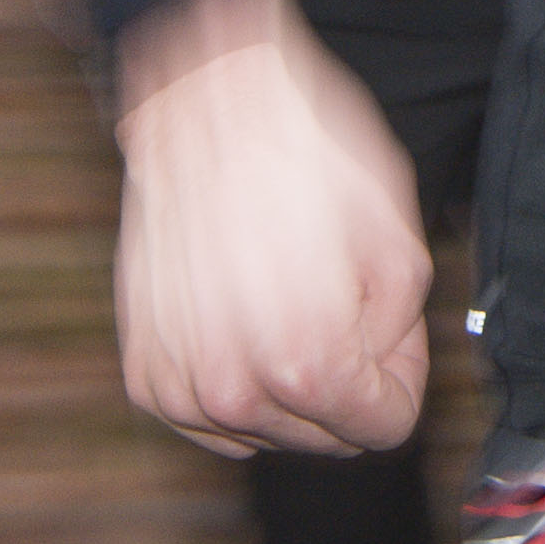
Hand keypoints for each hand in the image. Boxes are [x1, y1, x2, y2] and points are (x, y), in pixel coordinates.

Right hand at [107, 0, 430, 457]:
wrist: (208, 107)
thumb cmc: (306, 159)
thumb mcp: (400, 244)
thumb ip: (401, 335)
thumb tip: (376, 371)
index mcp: (308, 367)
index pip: (383, 428)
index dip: (399, 374)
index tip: (386, 325)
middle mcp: (234, 394)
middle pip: (325, 437)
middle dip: (346, 378)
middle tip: (337, 299)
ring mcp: (180, 388)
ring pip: (264, 432)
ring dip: (286, 385)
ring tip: (285, 298)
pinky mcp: (143, 373)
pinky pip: (205, 417)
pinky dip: (233, 382)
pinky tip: (241, 319)